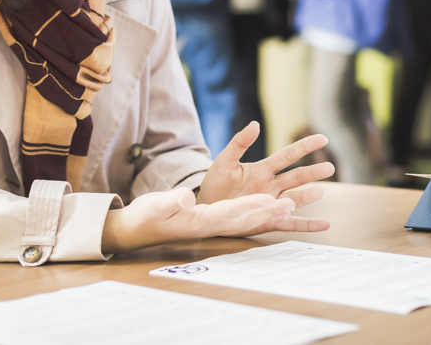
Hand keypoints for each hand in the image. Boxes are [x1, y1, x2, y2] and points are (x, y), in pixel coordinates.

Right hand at [101, 188, 295, 253]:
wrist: (140, 230)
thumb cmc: (147, 216)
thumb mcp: (156, 206)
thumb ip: (172, 202)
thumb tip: (186, 199)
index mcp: (199, 220)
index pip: (228, 213)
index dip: (249, 208)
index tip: (268, 202)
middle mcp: (211, 225)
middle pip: (244, 219)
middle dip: (267, 213)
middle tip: (289, 206)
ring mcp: (213, 226)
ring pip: (246, 220)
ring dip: (268, 214)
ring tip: (290, 207)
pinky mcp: (213, 223)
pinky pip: (239, 220)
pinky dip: (257, 215)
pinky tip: (271, 212)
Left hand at [197, 122, 333, 233]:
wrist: (206, 208)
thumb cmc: (216, 183)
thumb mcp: (224, 161)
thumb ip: (239, 143)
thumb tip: (255, 124)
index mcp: (262, 170)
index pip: (287, 156)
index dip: (304, 147)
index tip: (322, 138)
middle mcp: (271, 186)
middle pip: (295, 177)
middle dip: (312, 172)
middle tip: (329, 167)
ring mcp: (271, 204)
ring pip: (294, 199)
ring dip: (307, 197)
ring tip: (320, 192)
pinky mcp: (268, 221)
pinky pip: (290, 224)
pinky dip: (307, 225)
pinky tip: (324, 224)